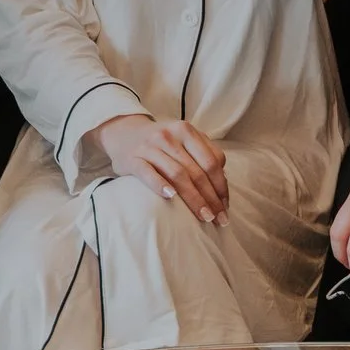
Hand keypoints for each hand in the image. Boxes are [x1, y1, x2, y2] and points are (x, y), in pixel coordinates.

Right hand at [92, 115, 228, 223]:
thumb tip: (223, 182)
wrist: (124, 133)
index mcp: (186, 130)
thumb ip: (203, 153)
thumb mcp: (183, 139)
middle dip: (211, 198)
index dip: (221, 185)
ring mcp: (149, 147)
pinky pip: (148, 173)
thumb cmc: (161, 142)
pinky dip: (160, 185)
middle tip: (218, 219)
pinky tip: (171, 198)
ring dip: (193, 198)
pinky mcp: (132, 159)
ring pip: (177, 174)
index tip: (225, 206)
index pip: (211, 161)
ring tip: (204, 216)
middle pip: (197, 171)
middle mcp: (169, 136)